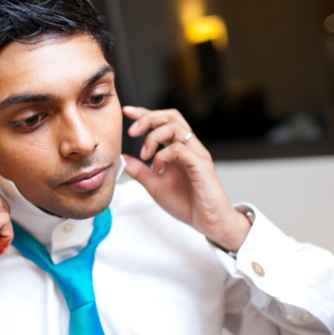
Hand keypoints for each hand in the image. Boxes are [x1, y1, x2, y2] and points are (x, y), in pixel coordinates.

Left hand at [122, 106, 249, 250]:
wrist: (209, 222)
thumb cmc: (188, 203)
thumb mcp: (155, 186)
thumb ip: (141, 172)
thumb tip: (124, 159)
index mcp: (179, 148)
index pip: (163, 122)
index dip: (145, 113)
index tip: (127, 111)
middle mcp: (189, 147)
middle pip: (171, 116)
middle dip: (148, 118)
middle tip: (132, 132)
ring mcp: (197, 154)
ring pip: (176, 128)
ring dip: (154, 137)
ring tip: (145, 155)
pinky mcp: (201, 165)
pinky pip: (180, 149)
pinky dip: (163, 155)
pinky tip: (157, 169)